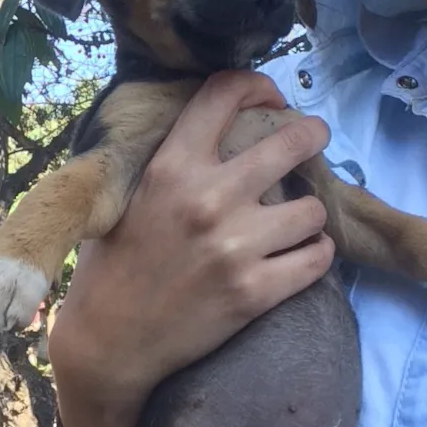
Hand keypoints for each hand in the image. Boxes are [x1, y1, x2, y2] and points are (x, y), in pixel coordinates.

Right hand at [49, 69, 333, 408]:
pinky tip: (302, 255)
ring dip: (308, 214)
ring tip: (297, 221)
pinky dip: (315, 255)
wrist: (109, 341)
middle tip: (314, 140)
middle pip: (291, 142)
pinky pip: (316, 259)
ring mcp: (235, 247)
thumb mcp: (127, 197)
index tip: (271, 98)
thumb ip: (172, 164)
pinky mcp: (254, 292)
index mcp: (171, 167)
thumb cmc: (112, 266)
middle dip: (311, 136)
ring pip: (313, 208)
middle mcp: (208, 198)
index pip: (223, 94)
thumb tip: (217, 130)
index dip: (256, 85)